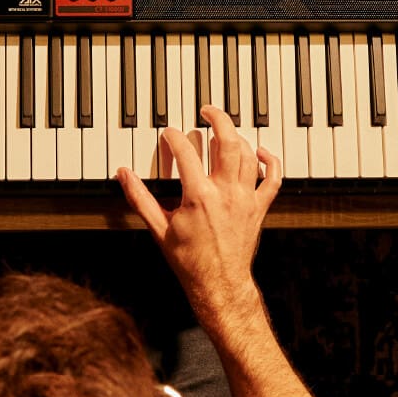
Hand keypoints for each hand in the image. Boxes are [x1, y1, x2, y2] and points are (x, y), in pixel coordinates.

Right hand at [117, 105, 282, 320]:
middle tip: (207, 111)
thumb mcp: (158, 229)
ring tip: (224, 130)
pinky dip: (269, 161)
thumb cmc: (190, 262)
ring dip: (237, 137)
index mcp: (199, 196)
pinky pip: (273, 179)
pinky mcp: (259, 208)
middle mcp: (226, 193)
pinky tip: (259, 152)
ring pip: (248, 155)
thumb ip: (140, 198)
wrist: (219, 284)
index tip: (168, 134)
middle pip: (228, 142)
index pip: (186, 152)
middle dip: (218, 119)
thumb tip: (124, 176)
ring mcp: (246, 199)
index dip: (175, 137)